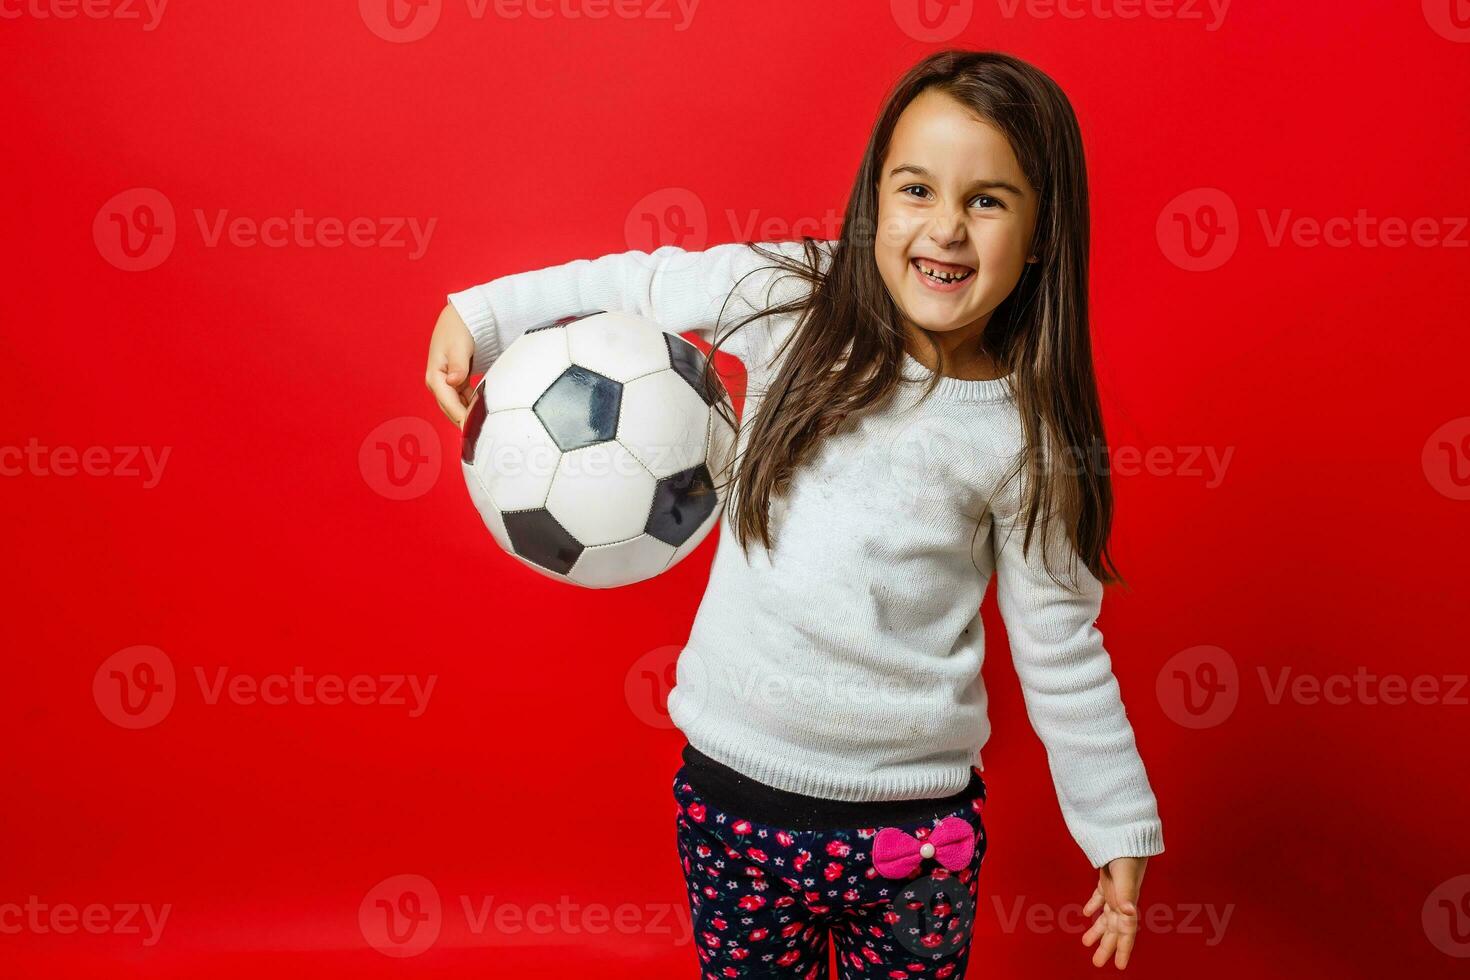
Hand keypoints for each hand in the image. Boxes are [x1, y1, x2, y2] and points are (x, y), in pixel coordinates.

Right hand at [425, 302, 475, 426]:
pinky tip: (483, 413)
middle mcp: (438, 382)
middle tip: (481, 436)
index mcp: (435, 376)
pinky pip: (464, 399)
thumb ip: (458, 366)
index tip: (471, 430)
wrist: (461, 317)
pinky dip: (472, 407)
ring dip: (468, 416)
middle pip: (451, 409)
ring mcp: (446, 382)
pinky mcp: (456, 380)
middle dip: (464, 423)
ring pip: (457, 406)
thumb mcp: (458, 346)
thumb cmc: (457, 329)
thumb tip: (454, 382)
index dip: (460, 418)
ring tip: (484, 429)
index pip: (449, 403)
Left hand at [1081, 855, 1147, 968]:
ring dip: (1098, 929)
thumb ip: (1126, 894)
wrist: (1125, 832)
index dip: (1124, 949)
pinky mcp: (1107, 879)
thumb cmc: (1127, 853)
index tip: (1119, 966)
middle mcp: (1122, 899)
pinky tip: (1085, 913)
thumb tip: (1127, 912)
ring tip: (1086, 942)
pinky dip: (1093, 906)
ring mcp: (1115, 890)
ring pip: (1106, 916)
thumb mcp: (1125, 875)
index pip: (1126, 931)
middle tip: (1097, 963)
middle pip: (1114, 929)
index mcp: (1127, 902)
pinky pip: (1099, 897)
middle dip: (1107, 946)